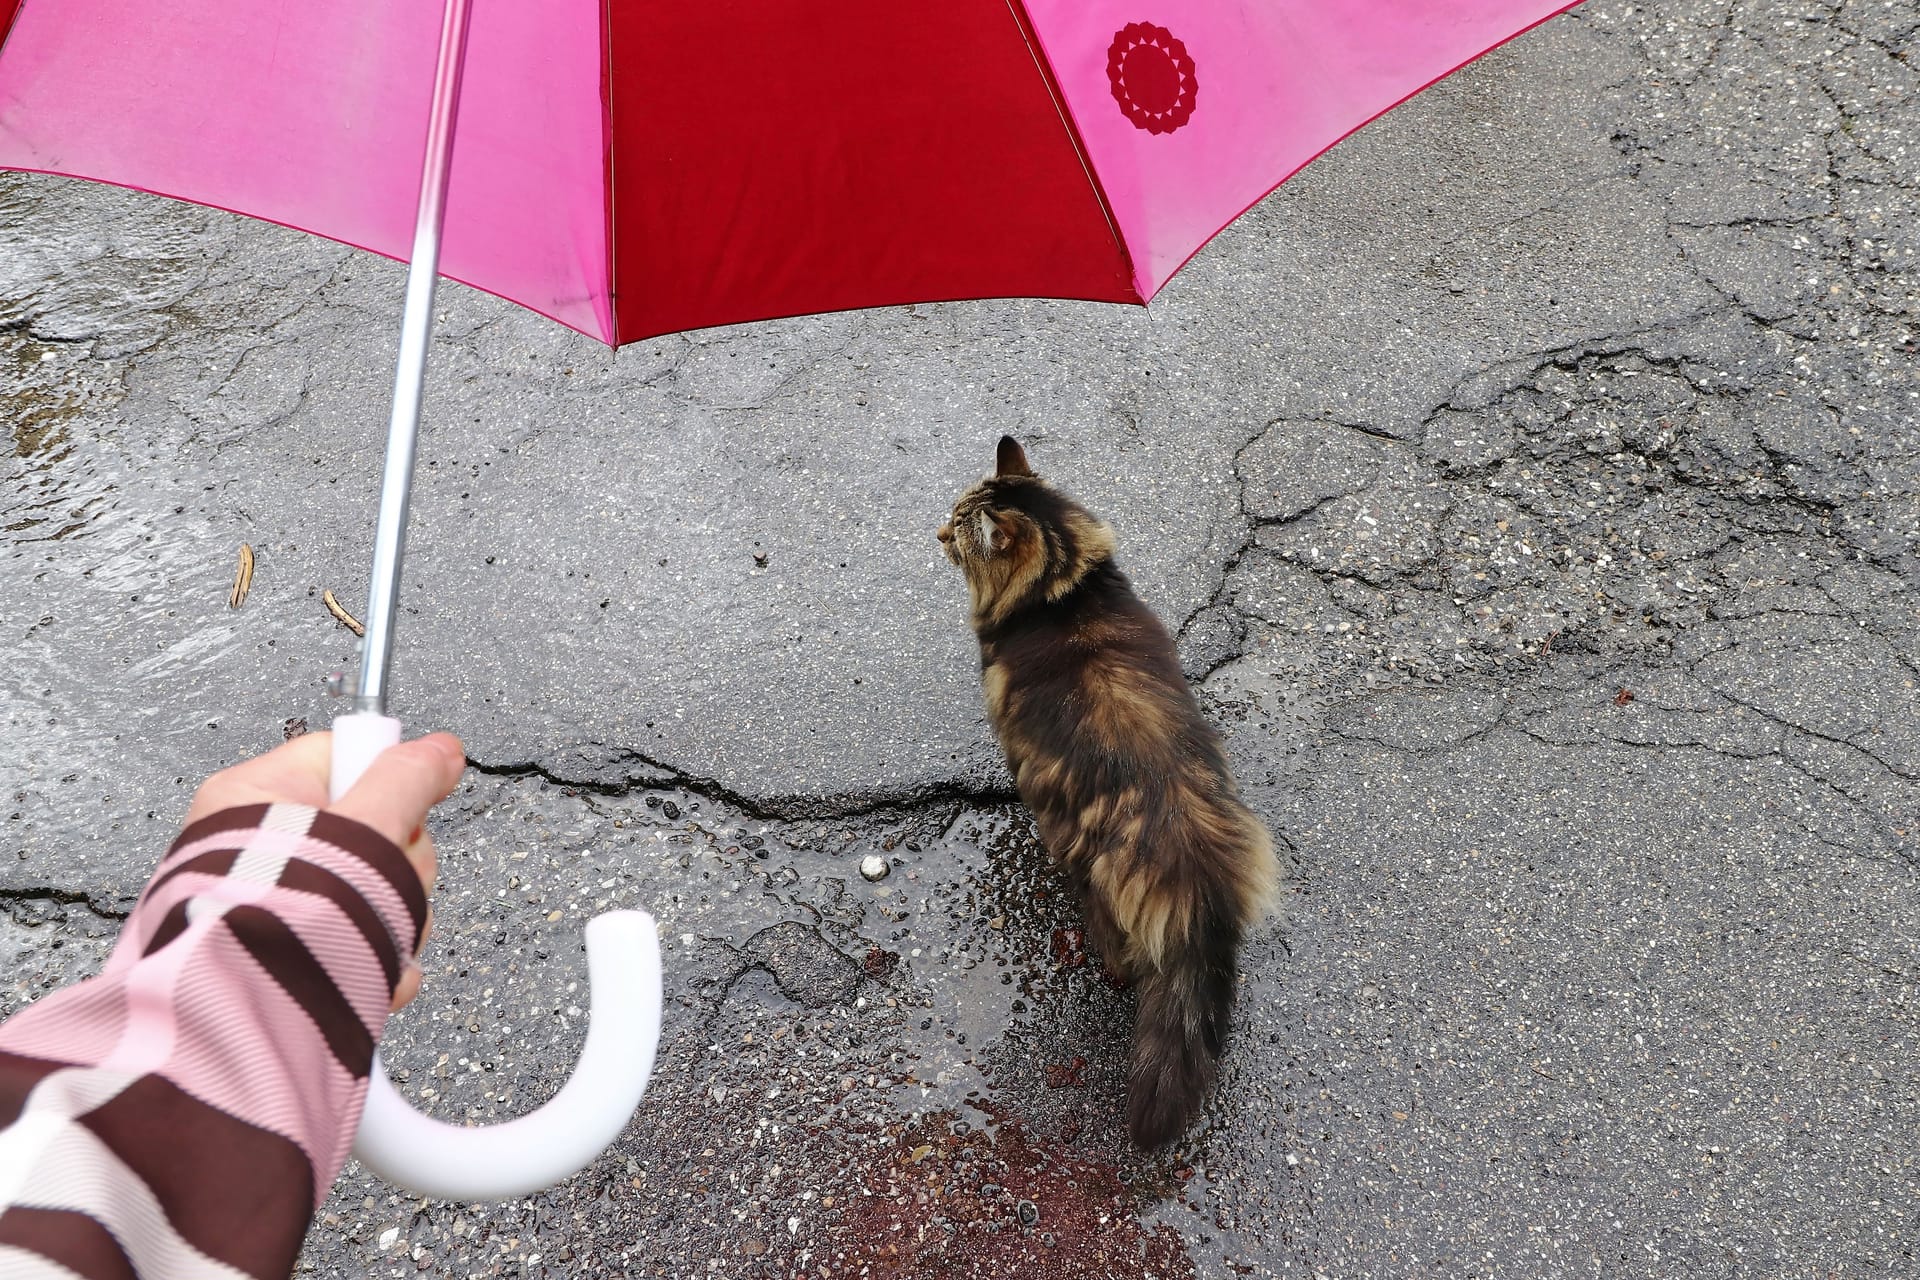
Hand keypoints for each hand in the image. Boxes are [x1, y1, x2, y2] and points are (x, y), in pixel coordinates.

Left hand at [185, 731, 465, 1009]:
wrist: (245, 1025)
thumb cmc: (277, 922)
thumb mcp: (363, 828)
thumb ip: (407, 778)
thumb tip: (439, 749)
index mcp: (256, 797)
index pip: (346, 758)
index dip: (388, 783)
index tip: (404, 809)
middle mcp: (263, 847)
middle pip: (373, 827)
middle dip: (396, 865)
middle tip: (379, 880)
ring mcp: (283, 902)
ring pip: (377, 888)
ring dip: (393, 916)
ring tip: (370, 937)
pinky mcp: (303, 950)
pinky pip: (364, 935)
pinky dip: (378, 957)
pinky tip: (371, 971)